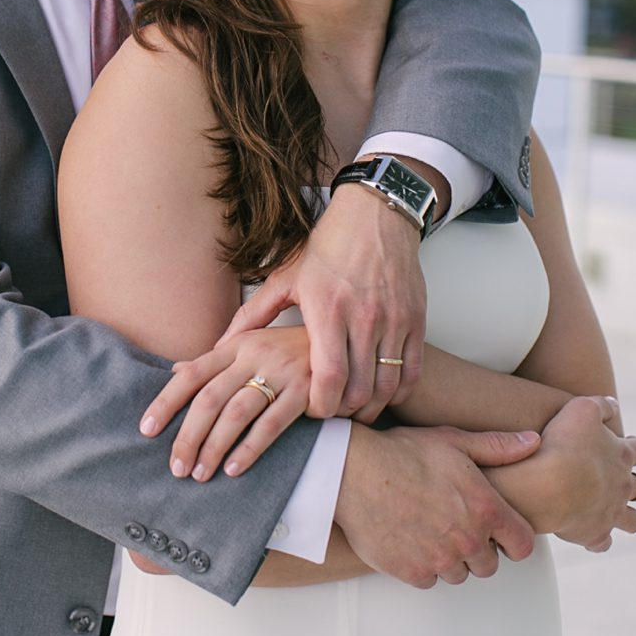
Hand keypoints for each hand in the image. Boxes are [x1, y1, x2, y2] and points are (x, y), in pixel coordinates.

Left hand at [141, 326, 310, 480]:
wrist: (343, 343)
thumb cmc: (289, 350)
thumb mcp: (250, 346)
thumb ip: (216, 362)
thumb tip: (176, 372)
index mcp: (234, 345)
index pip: (190, 375)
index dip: (165, 403)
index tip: (147, 430)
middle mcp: (253, 356)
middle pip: (209, 399)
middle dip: (188, 436)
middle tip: (176, 466)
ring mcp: (281, 372)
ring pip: (236, 414)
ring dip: (215, 447)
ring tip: (201, 473)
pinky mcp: (307, 391)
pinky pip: (272, 424)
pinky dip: (250, 449)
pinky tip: (234, 468)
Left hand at [223, 183, 424, 419]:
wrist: (374, 219)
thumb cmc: (324, 249)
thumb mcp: (283, 279)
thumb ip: (252, 315)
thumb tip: (218, 344)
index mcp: (326, 309)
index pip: (328, 374)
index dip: (322, 404)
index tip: (314, 412)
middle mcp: (363, 317)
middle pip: (359, 387)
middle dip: (344, 410)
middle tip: (332, 416)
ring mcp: (394, 320)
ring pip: (387, 383)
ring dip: (371, 405)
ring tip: (354, 409)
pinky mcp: (416, 320)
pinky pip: (412, 370)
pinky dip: (398, 391)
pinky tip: (382, 395)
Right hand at [335, 422, 541, 587]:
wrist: (348, 471)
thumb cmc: (400, 452)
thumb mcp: (451, 442)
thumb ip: (497, 447)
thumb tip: (534, 441)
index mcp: (485, 509)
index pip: (521, 546)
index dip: (510, 540)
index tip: (495, 532)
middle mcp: (468, 540)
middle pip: (489, 565)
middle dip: (476, 550)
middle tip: (451, 526)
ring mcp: (439, 559)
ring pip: (458, 574)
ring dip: (448, 559)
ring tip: (426, 531)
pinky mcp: (411, 571)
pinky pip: (428, 580)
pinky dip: (420, 565)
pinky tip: (407, 539)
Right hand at [510, 396, 635, 551]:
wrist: (544, 484)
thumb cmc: (559, 445)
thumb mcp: (580, 409)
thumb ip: (600, 405)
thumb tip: (613, 405)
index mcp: (622, 456)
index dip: (635, 447)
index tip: (626, 446)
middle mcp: (622, 485)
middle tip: (620, 480)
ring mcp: (611, 511)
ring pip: (633, 520)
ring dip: (627, 516)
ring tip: (612, 511)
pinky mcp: (594, 532)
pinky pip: (602, 542)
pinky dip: (598, 539)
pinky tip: (587, 534)